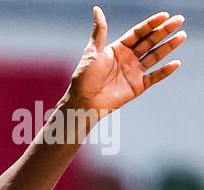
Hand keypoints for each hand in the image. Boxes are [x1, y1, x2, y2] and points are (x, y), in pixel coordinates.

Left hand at [68, 7, 185, 115]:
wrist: (83, 103)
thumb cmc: (84, 78)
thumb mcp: (93, 51)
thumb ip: (100, 31)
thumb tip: (97, 9)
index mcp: (119, 48)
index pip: (139, 32)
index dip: (151, 23)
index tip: (164, 15)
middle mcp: (128, 58)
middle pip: (150, 41)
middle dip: (164, 31)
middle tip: (179, 20)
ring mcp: (134, 72)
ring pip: (155, 56)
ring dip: (168, 47)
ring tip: (182, 36)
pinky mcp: (137, 87)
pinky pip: (154, 77)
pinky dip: (164, 71)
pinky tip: (175, 63)